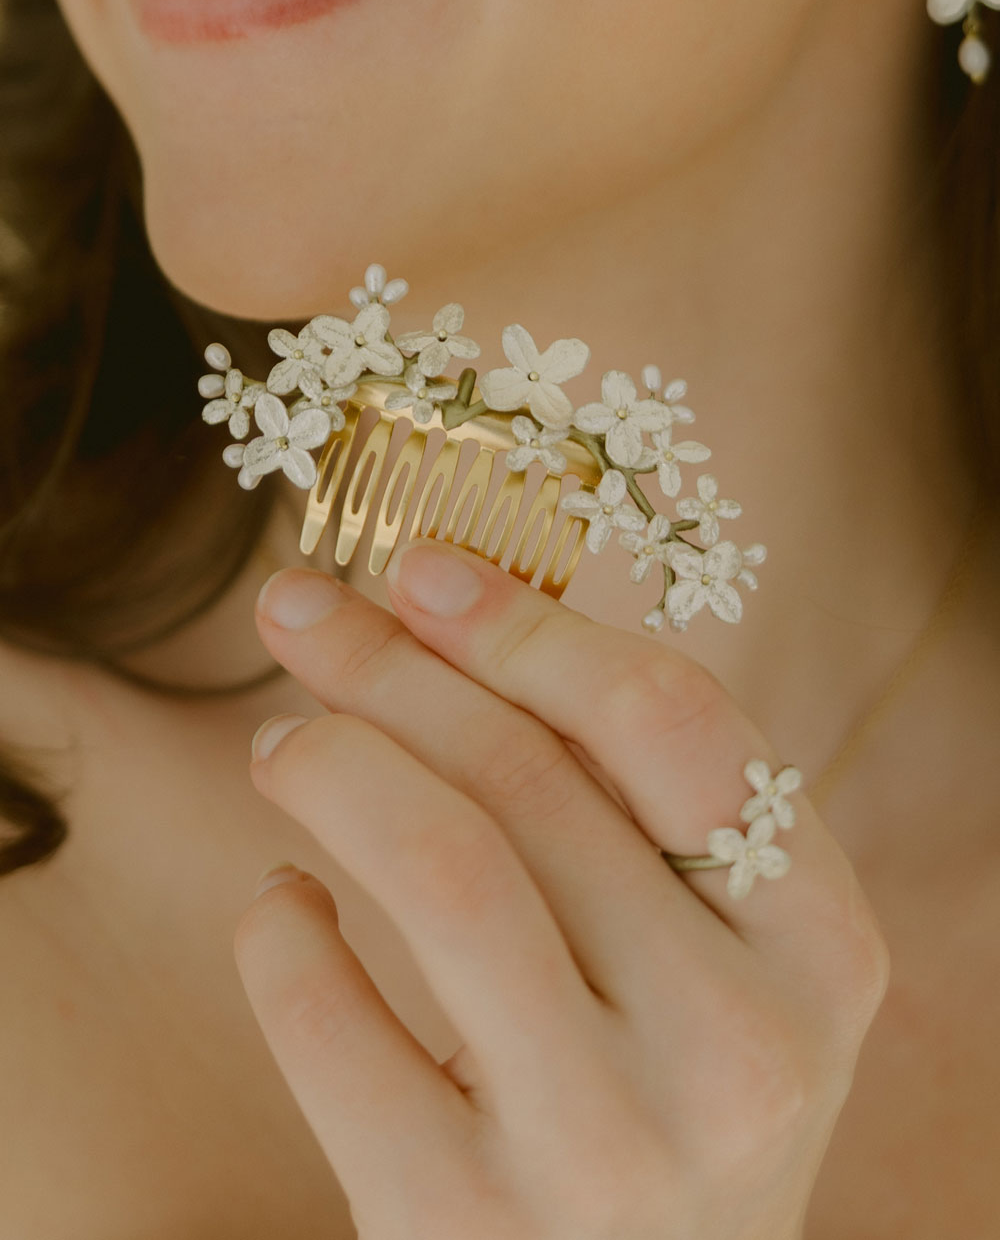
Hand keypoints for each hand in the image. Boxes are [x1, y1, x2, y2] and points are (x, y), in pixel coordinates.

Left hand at [233, 536, 889, 1239]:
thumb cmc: (669, 1097)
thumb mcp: (710, 957)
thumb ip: (626, 806)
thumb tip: (448, 622)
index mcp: (818, 945)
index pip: (670, 721)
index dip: (528, 622)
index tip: (421, 567)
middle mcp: (739, 1045)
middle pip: (531, 772)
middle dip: (392, 663)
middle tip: (299, 613)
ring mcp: (608, 1144)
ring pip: (442, 864)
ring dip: (334, 763)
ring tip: (281, 746)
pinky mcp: (463, 1225)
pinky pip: (329, 1018)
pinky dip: (277, 930)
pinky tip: (283, 904)